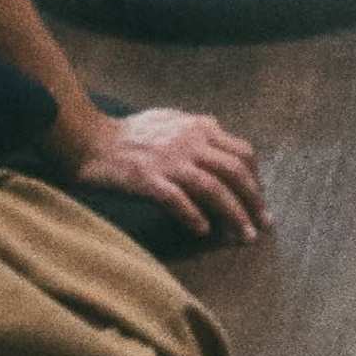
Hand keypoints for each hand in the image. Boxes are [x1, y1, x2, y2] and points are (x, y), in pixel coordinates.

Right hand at [78, 105, 267, 244]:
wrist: (91, 139)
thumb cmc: (132, 131)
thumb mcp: (171, 118)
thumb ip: (197, 127)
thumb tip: (218, 131)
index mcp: (200, 127)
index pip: (242, 152)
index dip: (256, 179)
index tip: (259, 201)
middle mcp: (190, 141)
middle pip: (235, 173)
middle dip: (254, 201)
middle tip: (263, 226)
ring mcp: (170, 160)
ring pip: (214, 189)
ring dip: (234, 215)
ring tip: (243, 237)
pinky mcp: (148, 179)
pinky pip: (179, 200)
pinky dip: (195, 217)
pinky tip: (204, 232)